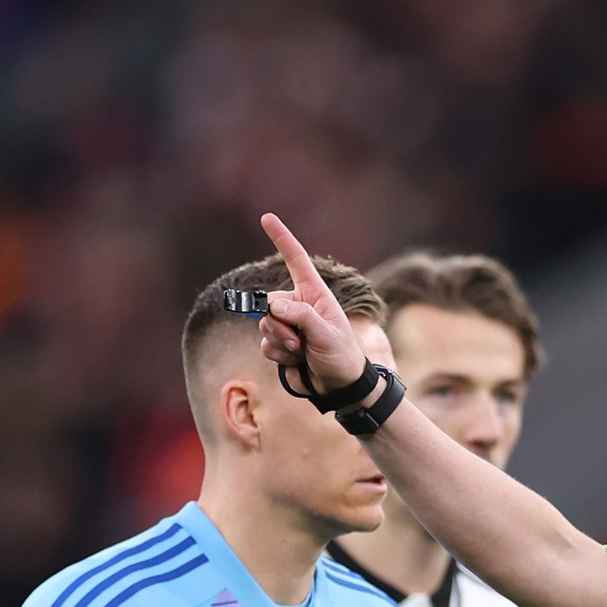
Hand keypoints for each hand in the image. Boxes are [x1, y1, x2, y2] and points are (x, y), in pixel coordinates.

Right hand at [254, 212, 369, 395]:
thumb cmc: (342, 356)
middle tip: (301, 342)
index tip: (267, 218)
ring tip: (303, 352)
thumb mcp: (326, 334)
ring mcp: (288, 325)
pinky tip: (296, 361)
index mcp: (314, 294)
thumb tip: (272, 305)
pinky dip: (278, 355)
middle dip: (281, 325)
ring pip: (264, 326)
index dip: (282, 239)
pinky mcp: (280, 344)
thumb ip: (300, 316)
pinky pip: (265, 345)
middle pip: (269, 303)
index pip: (296, 260)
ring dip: (281, 343)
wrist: (339, 387)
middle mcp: (298, 305)